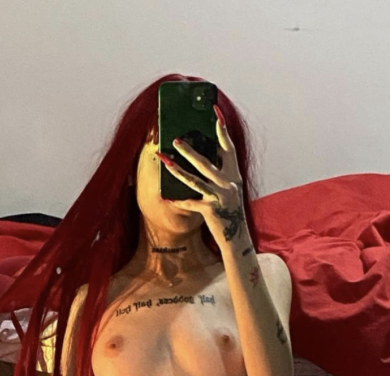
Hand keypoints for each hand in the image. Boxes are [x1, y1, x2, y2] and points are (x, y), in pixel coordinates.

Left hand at [155, 105, 247, 246]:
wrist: (237, 237)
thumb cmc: (229, 212)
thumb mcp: (230, 190)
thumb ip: (219, 174)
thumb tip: (202, 156)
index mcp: (234, 176)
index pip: (228, 148)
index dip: (222, 130)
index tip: (215, 113)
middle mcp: (228, 184)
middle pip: (206, 163)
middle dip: (190, 150)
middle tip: (175, 139)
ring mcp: (219, 197)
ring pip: (194, 180)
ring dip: (177, 169)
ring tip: (164, 158)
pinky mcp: (210, 211)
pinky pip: (190, 203)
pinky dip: (177, 201)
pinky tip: (165, 197)